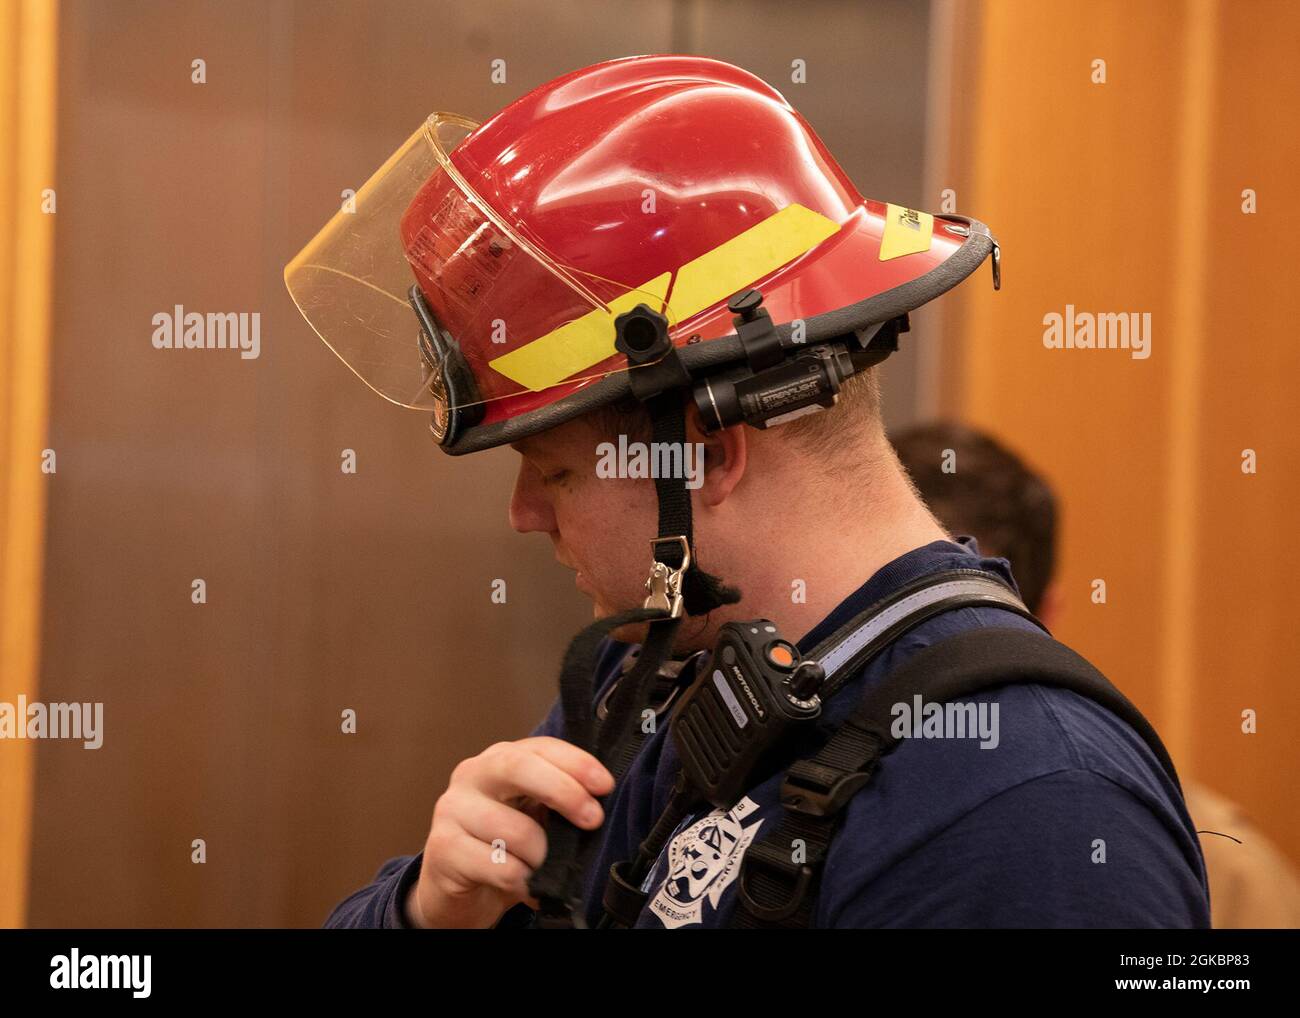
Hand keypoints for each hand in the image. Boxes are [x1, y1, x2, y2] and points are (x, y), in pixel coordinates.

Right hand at [405, 737, 614, 927]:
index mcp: (500, 760)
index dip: (576, 762)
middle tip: (592, 819)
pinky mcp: (442, 847)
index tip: (605, 785)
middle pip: (519, 767)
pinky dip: (522, 881)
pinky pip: (500, 867)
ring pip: (515, 830)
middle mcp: (472, 775)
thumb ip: (557, 803)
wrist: (453, 886)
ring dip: (542, 856)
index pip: (541, 747)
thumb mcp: (533, 817)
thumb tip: (599, 806)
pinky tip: (522, 884)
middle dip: (563, 791)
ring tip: (543, 867)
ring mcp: (452, 809)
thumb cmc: (500, 847)